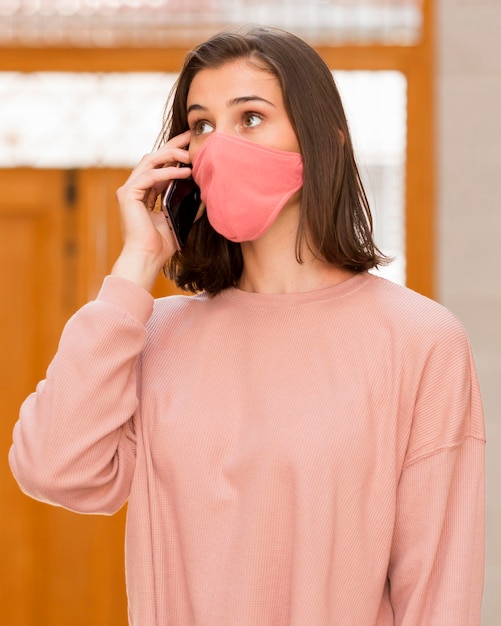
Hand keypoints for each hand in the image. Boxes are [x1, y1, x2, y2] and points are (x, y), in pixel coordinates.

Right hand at [111, 131, 192, 290]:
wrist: (148, 258)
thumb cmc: (162, 245)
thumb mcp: (180, 219)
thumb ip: (189, 205)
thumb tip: (207, 194)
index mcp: (145, 193)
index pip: (160, 166)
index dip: (175, 154)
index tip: (191, 144)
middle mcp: (135, 188)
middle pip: (154, 158)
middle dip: (173, 145)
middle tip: (190, 135)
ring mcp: (129, 190)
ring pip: (150, 161)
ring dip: (171, 155)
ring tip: (190, 154)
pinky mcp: (128, 195)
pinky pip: (150, 176)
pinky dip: (168, 172)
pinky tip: (184, 172)